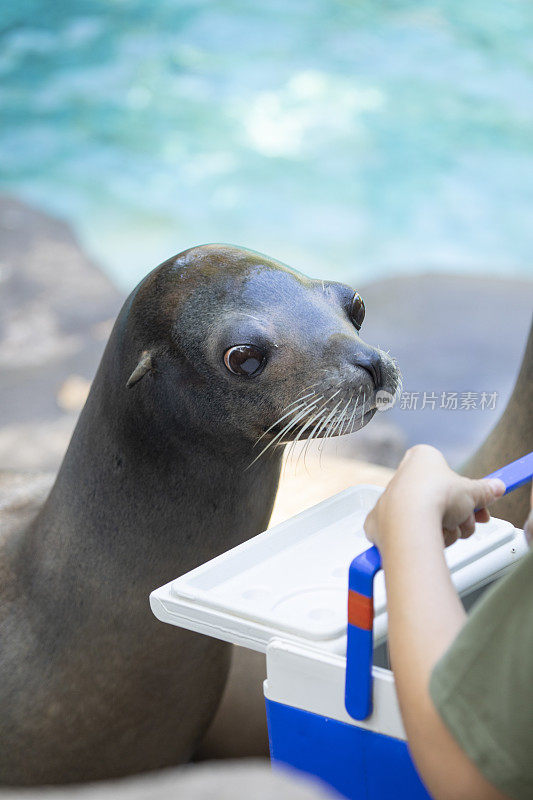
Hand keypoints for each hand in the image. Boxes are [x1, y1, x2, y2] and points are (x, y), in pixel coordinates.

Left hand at [364, 444, 505, 550]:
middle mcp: (402, 477)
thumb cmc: (435, 497)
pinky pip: (410, 533)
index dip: (468, 495)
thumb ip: (484, 490)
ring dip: (446, 529)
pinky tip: (431, 540)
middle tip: (468, 523)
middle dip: (459, 516)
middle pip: (440, 501)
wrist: (409, 522)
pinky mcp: (381, 525)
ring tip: (449, 530)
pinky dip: (424, 539)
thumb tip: (495, 487)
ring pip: (428, 518)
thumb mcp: (471, 492)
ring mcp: (390, 501)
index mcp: (422, 459)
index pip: (450, 477)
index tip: (479, 506)